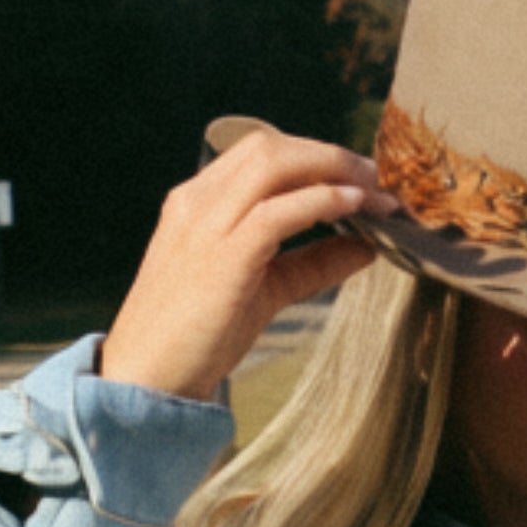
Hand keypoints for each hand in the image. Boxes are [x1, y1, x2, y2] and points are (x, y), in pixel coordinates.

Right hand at [98, 130, 399, 402]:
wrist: (148, 378)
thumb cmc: (200, 337)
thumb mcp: (265, 288)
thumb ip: (312, 262)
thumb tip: (366, 246)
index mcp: (197, 201)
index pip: (259, 153)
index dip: (314, 155)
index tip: (358, 175)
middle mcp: (197, 201)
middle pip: (270, 147)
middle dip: (329, 154)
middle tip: (377, 177)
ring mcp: (206, 224)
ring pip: (274, 164)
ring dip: (333, 170)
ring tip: (375, 191)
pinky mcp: (224, 255)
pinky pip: (280, 211)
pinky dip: (323, 201)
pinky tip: (355, 209)